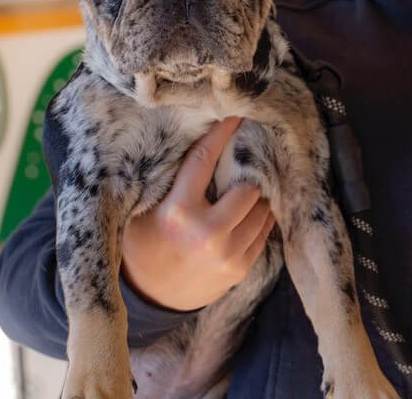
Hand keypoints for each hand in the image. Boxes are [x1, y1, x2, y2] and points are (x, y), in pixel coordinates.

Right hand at [121, 117, 275, 310]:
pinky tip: (249, 213)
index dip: (221, 134)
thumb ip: (173, 180)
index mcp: (178, 212)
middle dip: (246, 178)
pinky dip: (260, 219)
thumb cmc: (147, 241)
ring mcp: (227, 255)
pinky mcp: (240, 270)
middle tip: (244, 169)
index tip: (236, 114)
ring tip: (248, 191)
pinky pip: (264, 233)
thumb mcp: (147, 207)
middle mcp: (206, 234)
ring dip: (257, 199)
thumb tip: (203, 138)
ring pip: (262, 211)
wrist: (150, 296)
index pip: (204, 160)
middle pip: (247, 189)